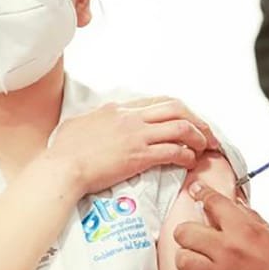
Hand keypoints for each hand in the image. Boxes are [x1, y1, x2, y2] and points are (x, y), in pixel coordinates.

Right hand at [49, 97, 219, 194]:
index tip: (186, 120)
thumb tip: (95, 121)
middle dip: (197, 120)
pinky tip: (190, 162)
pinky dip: (187, 156)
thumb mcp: (78, 124)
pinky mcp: (140, 156)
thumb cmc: (64, 151)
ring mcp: (137, 135)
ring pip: (181, 127)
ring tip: (204, 148)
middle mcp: (131, 118)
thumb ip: (93, 120)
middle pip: (177, 108)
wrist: (62, 168)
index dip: (177, 110)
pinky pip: (174, 151)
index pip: (157, 101)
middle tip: (206, 133)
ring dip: (198, 137)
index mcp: (118, 109)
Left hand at [174, 183, 268, 269]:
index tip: (195, 190)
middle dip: (187, 232)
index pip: (212, 202)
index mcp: (245, 231)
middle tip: (195, 237)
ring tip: (197, 263)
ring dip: (187, 260)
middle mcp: (230, 251)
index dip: (200, 192)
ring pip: (182, 261)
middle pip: (183, 232)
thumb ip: (251, 219)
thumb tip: (235, 205)